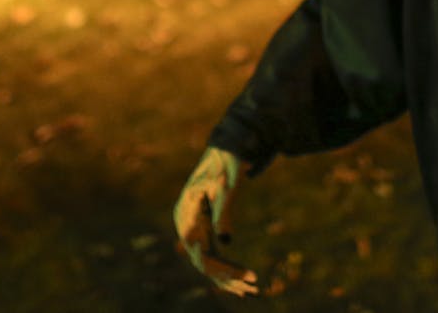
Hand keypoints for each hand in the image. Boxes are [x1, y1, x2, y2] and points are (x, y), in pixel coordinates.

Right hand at [173, 147, 257, 295]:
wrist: (226, 148)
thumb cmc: (227, 164)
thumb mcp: (228, 185)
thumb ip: (224, 212)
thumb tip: (226, 242)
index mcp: (186, 212)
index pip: (200, 252)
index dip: (222, 269)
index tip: (245, 276)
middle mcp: (185, 223)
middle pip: (202, 261)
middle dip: (226, 278)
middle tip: (253, 288)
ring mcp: (192, 226)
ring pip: (206, 261)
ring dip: (227, 277)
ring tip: (251, 290)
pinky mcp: (202, 228)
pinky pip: (210, 253)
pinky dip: (225, 267)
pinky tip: (241, 281)